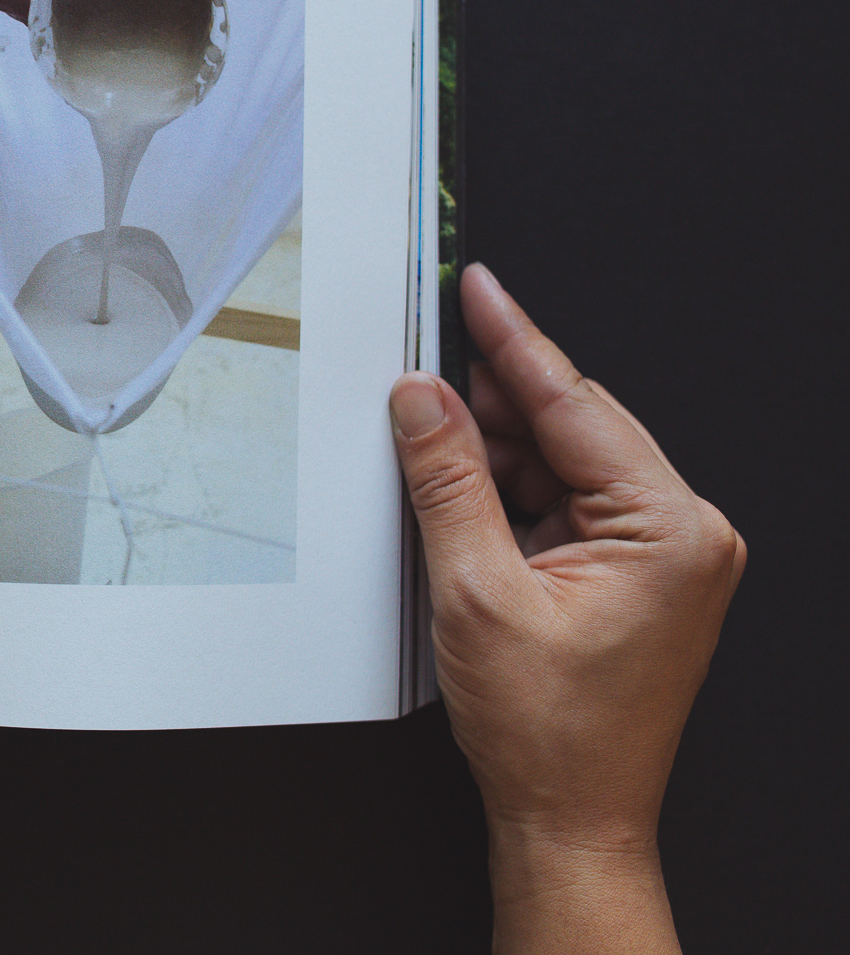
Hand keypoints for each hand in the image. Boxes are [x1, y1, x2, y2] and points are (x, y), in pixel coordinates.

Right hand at [389, 265, 744, 953]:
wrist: (571, 818)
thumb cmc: (550, 734)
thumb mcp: (477, 592)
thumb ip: (448, 480)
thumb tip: (423, 401)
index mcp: (671, 530)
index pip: (576, 405)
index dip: (514, 340)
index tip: (480, 288)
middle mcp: (685, 534)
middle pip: (573, 427)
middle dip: (494, 399)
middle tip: (422, 365)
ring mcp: (666, 556)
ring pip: (565, 463)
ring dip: (498, 451)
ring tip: (430, 441)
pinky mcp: (638, 575)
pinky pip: (567, 503)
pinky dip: (512, 493)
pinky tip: (461, 487)